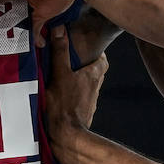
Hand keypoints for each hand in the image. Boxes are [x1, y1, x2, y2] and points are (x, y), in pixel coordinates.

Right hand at [44, 26, 106, 140]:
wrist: (66, 136)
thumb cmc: (64, 104)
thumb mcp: (59, 73)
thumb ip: (60, 51)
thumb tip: (59, 27)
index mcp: (93, 75)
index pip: (103, 59)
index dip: (97, 52)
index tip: (87, 45)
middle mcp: (95, 87)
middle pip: (96, 71)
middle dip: (87, 63)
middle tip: (73, 57)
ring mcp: (89, 101)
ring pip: (87, 85)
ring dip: (79, 78)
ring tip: (64, 72)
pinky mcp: (81, 112)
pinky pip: (79, 97)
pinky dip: (73, 92)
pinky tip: (60, 92)